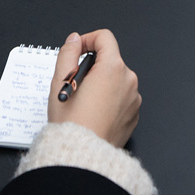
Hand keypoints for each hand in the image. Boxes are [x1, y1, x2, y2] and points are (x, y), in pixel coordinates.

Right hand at [47, 30, 140, 147]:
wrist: (84, 156)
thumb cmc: (72, 123)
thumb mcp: (60, 83)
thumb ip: (67, 54)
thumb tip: (74, 40)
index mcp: (112, 69)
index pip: (104, 38)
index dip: (87, 40)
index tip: (76, 52)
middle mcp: (128, 80)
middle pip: (109, 60)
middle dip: (92, 68)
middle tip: (74, 86)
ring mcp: (134, 98)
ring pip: (115, 79)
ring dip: (100, 84)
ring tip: (83, 103)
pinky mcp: (134, 114)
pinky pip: (121, 97)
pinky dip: (109, 99)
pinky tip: (94, 113)